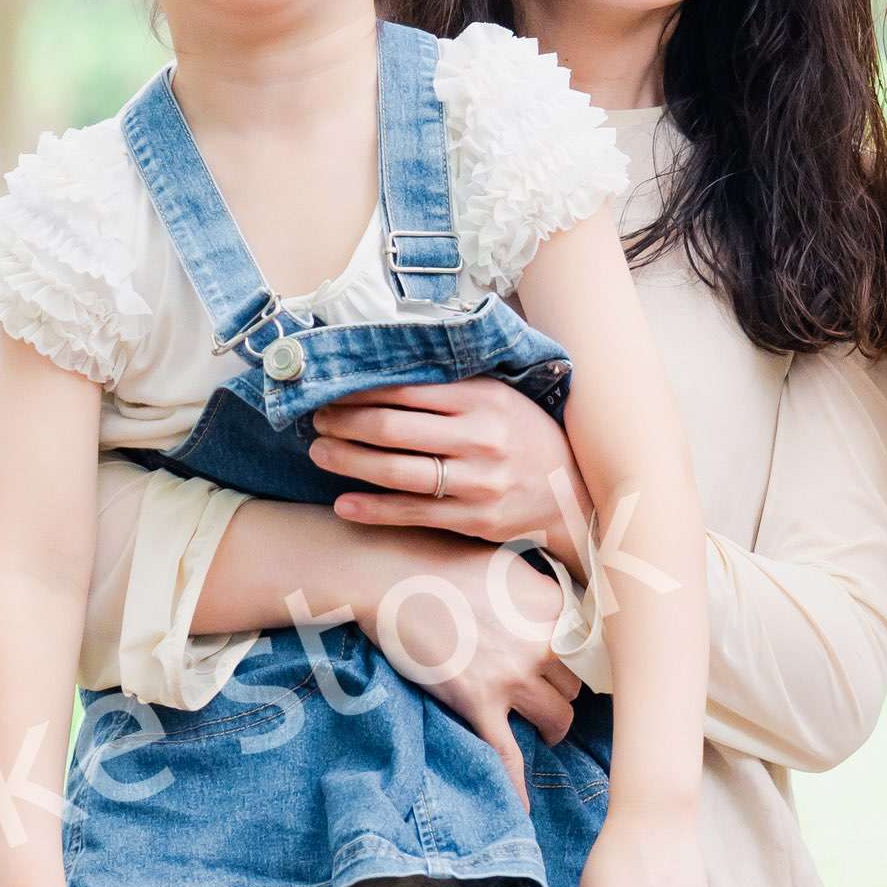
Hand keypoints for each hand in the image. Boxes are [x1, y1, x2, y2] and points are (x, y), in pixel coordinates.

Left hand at [307, 379, 582, 559]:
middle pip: (393, 429)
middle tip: (318, 420)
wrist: (569, 492)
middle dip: (345, 423)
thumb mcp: (501, 398)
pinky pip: (412, 513)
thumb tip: (387, 367)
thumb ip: (453, 386)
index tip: (333, 391)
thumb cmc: (524, 436)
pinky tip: (342, 503)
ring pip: (396, 472)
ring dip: (348, 460)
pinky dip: (372, 509)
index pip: (407, 389)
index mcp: (484, 400)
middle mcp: (481, 438)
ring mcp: (477, 482)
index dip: (361, 391)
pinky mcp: (473, 519)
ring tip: (320, 452)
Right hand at [367, 543, 584, 799]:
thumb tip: (571, 614)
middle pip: (578, 687)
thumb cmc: (447, 561)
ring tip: (546, 730)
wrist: (392, 574)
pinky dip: (517, 784)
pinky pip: (507, 755)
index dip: (587, 664)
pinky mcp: (477, 702)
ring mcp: (511, 675)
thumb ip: (547, 595)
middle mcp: (543, 643)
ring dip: (553, 727)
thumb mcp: (513, 566)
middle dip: (567, 693)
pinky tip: (523, 807)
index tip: (586, 673)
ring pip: (557, 719)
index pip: (594, 650)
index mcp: (557, 607)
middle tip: (556, 696)